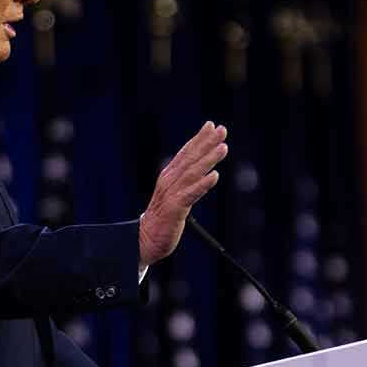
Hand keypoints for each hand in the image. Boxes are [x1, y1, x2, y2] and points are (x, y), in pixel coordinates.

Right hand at [139, 121, 227, 266]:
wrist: (143, 240)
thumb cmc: (161, 219)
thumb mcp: (173, 195)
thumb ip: (184, 183)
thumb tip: (200, 173)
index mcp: (169, 176)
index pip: (185, 153)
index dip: (199, 139)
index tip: (211, 125)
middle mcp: (169, 181)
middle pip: (190, 158)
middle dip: (207, 142)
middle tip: (222, 130)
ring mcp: (171, 194)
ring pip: (193, 173)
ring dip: (209, 159)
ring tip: (223, 148)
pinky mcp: (174, 208)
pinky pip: (191, 194)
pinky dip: (203, 184)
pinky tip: (215, 176)